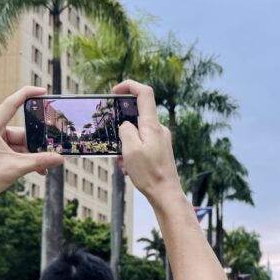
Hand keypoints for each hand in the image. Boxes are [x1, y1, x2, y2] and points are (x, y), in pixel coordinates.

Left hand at [0, 86, 63, 216]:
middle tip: (51, 153)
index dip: (27, 94)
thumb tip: (59, 158)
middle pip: (20, 131)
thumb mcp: (15, 168)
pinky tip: (34, 170)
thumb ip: (39, 161)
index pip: (11, 103)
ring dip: (30, 155)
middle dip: (35, 144)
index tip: (42, 91)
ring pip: (18, 143)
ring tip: (42, 169)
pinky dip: (23, 159)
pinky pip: (12, 151)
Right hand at [112, 79, 181, 205]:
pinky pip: (141, 145)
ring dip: (125, 145)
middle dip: (121, 127)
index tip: (114, 92)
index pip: (144, 93)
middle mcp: (159, 129)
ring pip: (137, 133)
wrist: (166, 194)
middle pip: (136, 115)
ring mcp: (160, 139)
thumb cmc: (149, 174)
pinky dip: (131, 153)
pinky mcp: (159, 150)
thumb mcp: (130, 150)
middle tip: (114, 144)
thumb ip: (126, 130)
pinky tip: (129, 169)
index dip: (129, 85)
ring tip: (123, 163)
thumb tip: (125, 125)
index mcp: (152, 125)